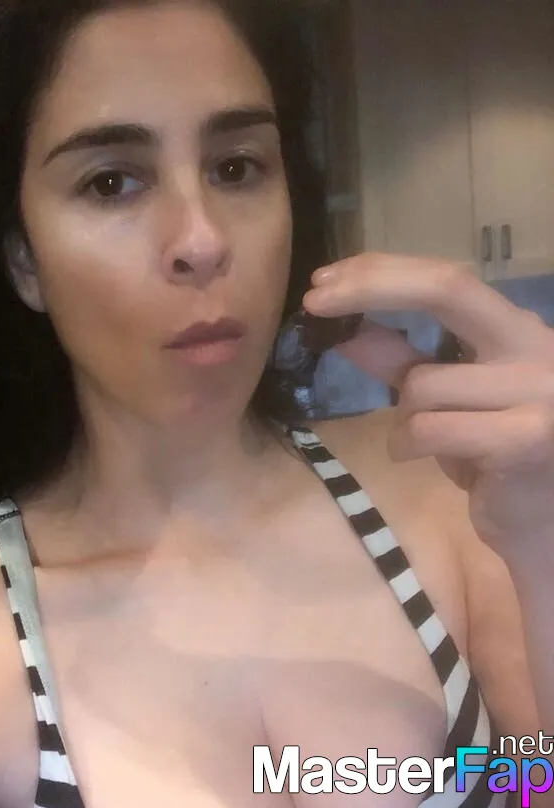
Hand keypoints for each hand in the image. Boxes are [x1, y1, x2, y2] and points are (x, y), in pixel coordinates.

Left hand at [302, 253, 553, 567]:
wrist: (539, 522)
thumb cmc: (490, 457)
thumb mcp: (441, 399)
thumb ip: (400, 360)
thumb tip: (345, 328)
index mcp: (516, 329)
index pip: (447, 280)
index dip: (381, 273)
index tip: (322, 282)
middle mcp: (536, 345)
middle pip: (447, 288)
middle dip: (370, 287)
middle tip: (313, 300)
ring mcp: (539, 390)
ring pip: (421, 382)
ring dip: (401, 417)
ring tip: (427, 443)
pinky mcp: (527, 437)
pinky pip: (428, 428)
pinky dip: (407, 445)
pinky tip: (431, 463)